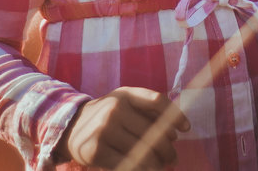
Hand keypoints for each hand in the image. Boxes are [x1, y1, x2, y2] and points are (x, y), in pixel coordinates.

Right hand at [62, 87, 189, 169]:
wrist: (72, 126)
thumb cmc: (108, 116)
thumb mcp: (124, 103)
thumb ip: (148, 111)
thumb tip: (174, 134)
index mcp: (124, 94)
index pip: (157, 101)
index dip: (175, 115)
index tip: (186, 128)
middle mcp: (114, 108)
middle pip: (153, 131)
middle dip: (168, 149)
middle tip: (173, 158)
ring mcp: (103, 130)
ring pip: (142, 151)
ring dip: (157, 163)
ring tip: (162, 166)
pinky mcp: (95, 151)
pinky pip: (127, 164)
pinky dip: (141, 169)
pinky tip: (147, 170)